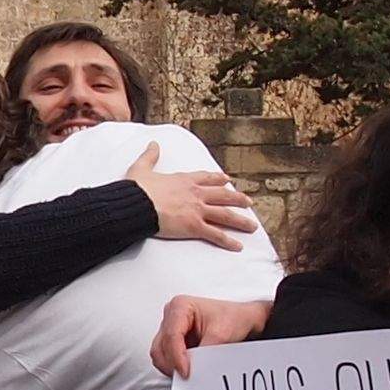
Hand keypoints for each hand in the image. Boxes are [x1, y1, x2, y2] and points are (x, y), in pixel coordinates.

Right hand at [126, 145, 259, 248]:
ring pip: (225, 215)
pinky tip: (238, 246)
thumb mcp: (142, 168)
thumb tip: (153, 144)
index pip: (207, 178)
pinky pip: (215, 234)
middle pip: (223, 196)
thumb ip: (150, 156)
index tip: (228, 180)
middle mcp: (196, 193)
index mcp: (185, 180)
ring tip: (252, 226)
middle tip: (249, 202)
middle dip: (238, 199)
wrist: (137, 204)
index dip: (219, 179)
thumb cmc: (138, 189)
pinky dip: (228, 241)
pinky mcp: (194, 226)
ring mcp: (197, 210)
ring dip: (240, 221)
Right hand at [151, 293, 273, 378]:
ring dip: (171, 366)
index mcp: (180, 306)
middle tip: (188, 376)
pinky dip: (174, 366)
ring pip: (159, 353)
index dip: (176, 357)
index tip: (186, 372)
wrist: (241, 320)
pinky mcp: (172, 341)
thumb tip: (194, 370)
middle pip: (160, 346)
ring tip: (189, 373)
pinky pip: (165, 358)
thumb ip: (205, 352)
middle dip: (172, 364)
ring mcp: (169, 328)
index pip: (171, 335)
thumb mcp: (221, 334)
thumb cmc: (233, 319)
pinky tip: (188, 369)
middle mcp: (171, 316)